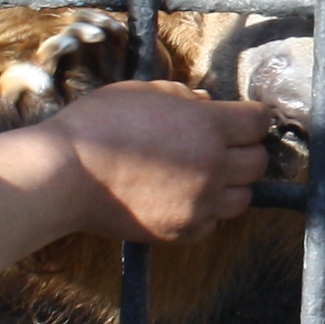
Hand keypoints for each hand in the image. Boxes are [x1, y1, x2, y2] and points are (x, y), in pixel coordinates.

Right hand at [0, 80, 273, 285]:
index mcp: (207, 126)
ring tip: (205, 175)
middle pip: (258, 163)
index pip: (259, 122)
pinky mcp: (182, 231)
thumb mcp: (144, 91)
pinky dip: (205, 211)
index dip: (252, 118)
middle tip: (224, 146)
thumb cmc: (99, 124)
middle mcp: (212, 167)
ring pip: (243, 198)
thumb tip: (207, 104)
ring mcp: (199, 204)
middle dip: (246, 151)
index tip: (243, 119)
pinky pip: (212, 222)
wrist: (65, 174)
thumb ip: (184, 97)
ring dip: (231, 185)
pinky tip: (182, 197)